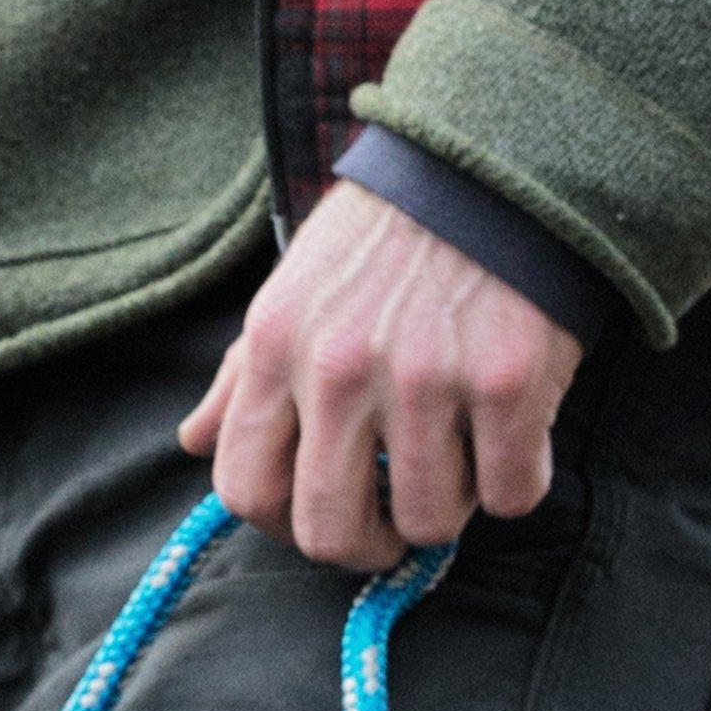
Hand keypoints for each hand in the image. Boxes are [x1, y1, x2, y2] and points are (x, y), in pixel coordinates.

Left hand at [182, 180, 581, 571]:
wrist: (490, 166)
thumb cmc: (387, 238)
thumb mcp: (294, 292)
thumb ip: (244, 376)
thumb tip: (191, 441)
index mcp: (277, 346)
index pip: (245, 490)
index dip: (286, 527)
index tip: (328, 515)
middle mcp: (340, 368)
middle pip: (330, 533)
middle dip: (370, 544)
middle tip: (398, 520)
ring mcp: (425, 379)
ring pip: (429, 522)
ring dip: (452, 505)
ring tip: (462, 451)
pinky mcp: (507, 384)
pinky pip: (511, 494)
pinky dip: (519, 479)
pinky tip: (514, 431)